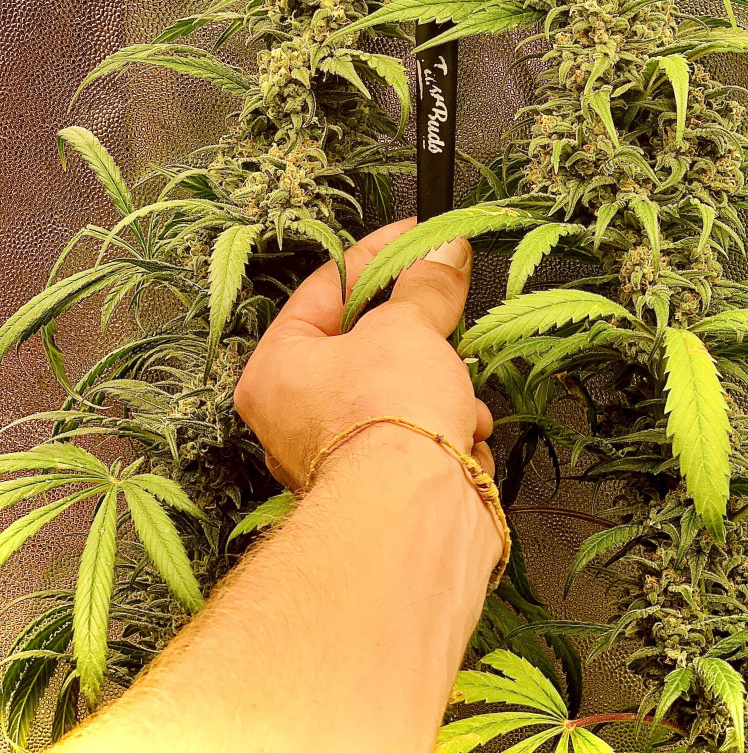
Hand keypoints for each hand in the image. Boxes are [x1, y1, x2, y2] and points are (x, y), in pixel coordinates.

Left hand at [234, 218, 493, 490]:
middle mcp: (295, 415)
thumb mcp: (409, 327)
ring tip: (457, 394)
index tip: (417, 237)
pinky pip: (419, 435)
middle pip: (367, 344)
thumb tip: (443, 251)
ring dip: (441, 387)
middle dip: (418, 336)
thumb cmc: (387, 420)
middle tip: (446, 314)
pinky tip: (465, 435)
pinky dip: (449, 429)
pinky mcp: (383, 485)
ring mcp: (340, 455)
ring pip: (401, 391)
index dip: (379, 255)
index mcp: (277, 369)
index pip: (327, 288)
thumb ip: (426, 284)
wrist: (418, 515)